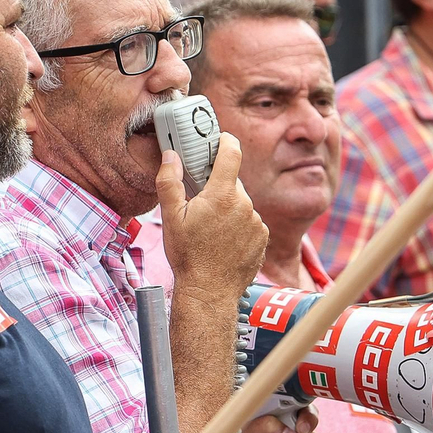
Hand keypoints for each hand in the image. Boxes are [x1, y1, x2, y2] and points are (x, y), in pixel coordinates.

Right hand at [157, 137, 268, 304]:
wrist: (209, 292)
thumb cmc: (188, 256)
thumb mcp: (171, 217)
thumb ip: (170, 182)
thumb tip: (170, 156)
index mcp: (221, 195)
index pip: (231, 152)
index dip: (224, 141)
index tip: (218, 140)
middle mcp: (244, 205)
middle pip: (231, 182)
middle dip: (216, 188)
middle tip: (199, 205)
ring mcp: (256, 222)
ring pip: (240, 204)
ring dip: (227, 209)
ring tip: (210, 231)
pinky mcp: (263, 238)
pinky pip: (249, 222)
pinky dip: (238, 226)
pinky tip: (222, 242)